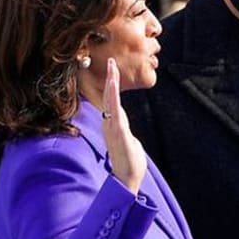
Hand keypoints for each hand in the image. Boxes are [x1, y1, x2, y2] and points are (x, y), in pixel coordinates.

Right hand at [102, 58, 145, 193]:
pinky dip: (112, 97)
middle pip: (109, 96)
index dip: (111, 85)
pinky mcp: (118, 131)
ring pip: (110, 101)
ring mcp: (113, 127)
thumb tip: (124, 130)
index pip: (111, 100)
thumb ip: (124, 133)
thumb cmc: (129, 162)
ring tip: (111, 68)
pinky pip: (114, 110)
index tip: (112, 70)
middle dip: (110, 78)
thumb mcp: (128, 142)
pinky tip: (113, 86)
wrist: (127, 178)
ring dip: (110, 84)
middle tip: (110, 60)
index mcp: (114, 124)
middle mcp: (110, 123)